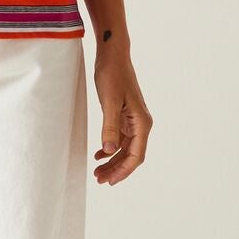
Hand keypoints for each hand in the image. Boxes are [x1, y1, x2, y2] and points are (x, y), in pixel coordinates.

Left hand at [92, 54, 151, 184]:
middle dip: (116, 170)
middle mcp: (141, 124)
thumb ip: (110, 127)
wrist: (112, 56)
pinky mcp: (124, 116)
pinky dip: (110, 149)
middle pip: (131, 155)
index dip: (123, 171)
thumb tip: (109, 151)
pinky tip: (99, 155)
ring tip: (97, 172)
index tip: (110, 181)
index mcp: (141, 123)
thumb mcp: (109, 102)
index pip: (136, 155)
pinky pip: (120, 139)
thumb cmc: (112, 75)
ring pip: (125, 149)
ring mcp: (133, 120)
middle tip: (99, 180)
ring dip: (112, 162)